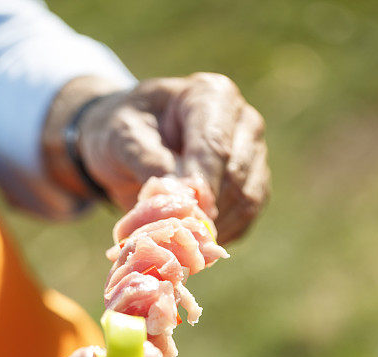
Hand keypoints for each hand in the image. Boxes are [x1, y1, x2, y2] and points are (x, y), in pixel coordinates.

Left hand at [80, 73, 269, 242]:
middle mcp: (243, 122)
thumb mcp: (123, 139)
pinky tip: (192, 240)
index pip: (216, 148)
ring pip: (246, 202)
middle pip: (235, 177)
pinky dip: (219, 236)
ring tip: (177, 237)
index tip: (183, 216)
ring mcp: (253, 156)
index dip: (201, 188)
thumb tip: (181, 197)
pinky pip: (245, 220)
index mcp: (212, 96)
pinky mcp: (253, 188)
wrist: (132, 142)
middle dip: (204, 211)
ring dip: (213, 228)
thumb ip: (150, 163)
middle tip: (171, 233)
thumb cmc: (125, 132)